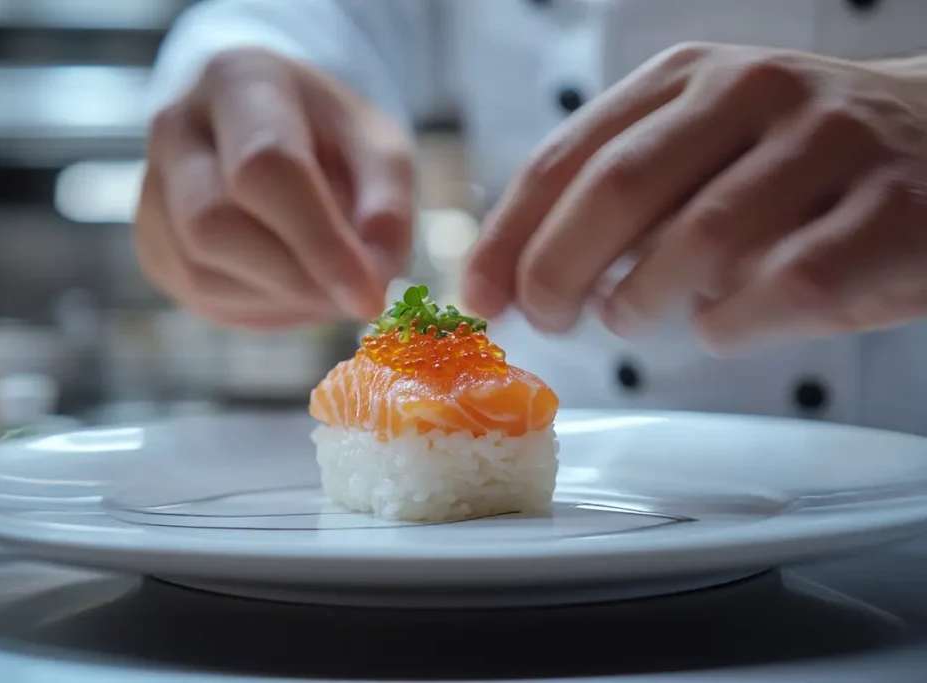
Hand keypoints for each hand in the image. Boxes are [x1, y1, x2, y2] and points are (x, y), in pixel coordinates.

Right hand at [135, 48, 413, 328]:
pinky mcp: (150, 240)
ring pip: (202, 271)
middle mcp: (176, 125)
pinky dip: (258, 305)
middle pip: (214, 223)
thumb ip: (387, 205)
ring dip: (280, 296)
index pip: (264, 168)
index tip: (369, 297)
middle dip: (295, 276)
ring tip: (324, 278)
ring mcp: (151, 186)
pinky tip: (288, 282)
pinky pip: (197, 294)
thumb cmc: (331, 140)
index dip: (319, 243)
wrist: (277, 139)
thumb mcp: (379, 150)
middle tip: (352, 293)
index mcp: (238, 81)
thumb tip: (376, 277)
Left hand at [463, 43, 926, 352]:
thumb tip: (518, 271)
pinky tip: (720, 326)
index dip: (509, 234)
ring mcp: (828, 144)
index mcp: (688, 80)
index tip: (480, 294)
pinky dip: (734, 322)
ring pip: (697, 241)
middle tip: (547, 320)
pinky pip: (785, 287)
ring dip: (643, 302)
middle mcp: (754, 93)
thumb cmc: (798, 165)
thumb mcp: (701, 147)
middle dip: (558, 272)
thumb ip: (622, 193)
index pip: (567, 157)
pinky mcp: (894, 210)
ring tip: (631, 320)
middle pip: (616, 191)